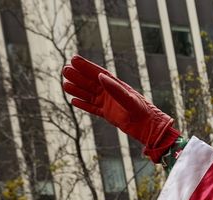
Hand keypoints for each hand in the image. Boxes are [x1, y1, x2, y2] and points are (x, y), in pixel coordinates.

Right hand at [62, 55, 179, 161]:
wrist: (148, 127)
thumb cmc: (142, 111)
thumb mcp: (129, 99)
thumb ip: (115, 88)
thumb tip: (100, 76)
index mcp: (116, 85)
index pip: (98, 73)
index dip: (86, 66)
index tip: (73, 59)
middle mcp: (111, 93)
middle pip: (90, 83)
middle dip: (78, 76)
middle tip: (64, 69)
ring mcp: (108, 103)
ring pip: (88, 95)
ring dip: (77, 90)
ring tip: (64, 84)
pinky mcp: (107, 115)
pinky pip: (92, 108)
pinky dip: (83, 105)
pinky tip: (73, 101)